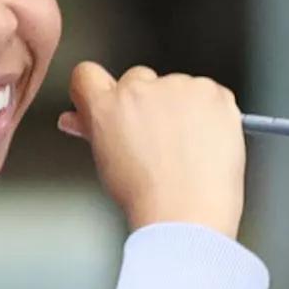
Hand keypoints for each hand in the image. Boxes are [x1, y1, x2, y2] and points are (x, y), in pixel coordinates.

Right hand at [62, 62, 246, 239]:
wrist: (187, 214)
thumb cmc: (147, 197)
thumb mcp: (107, 161)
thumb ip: (91, 130)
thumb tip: (75, 119)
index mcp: (106, 106)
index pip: (87, 75)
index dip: (98, 89)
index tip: (113, 104)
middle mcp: (141, 90)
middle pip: (139, 79)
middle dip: (147, 103)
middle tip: (160, 140)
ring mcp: (179, 88)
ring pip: (178, 87)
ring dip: (183, 107)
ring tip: (188, 149)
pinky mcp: (213, 93)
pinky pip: (212, 93)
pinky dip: (212, 112)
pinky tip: (208, 142)